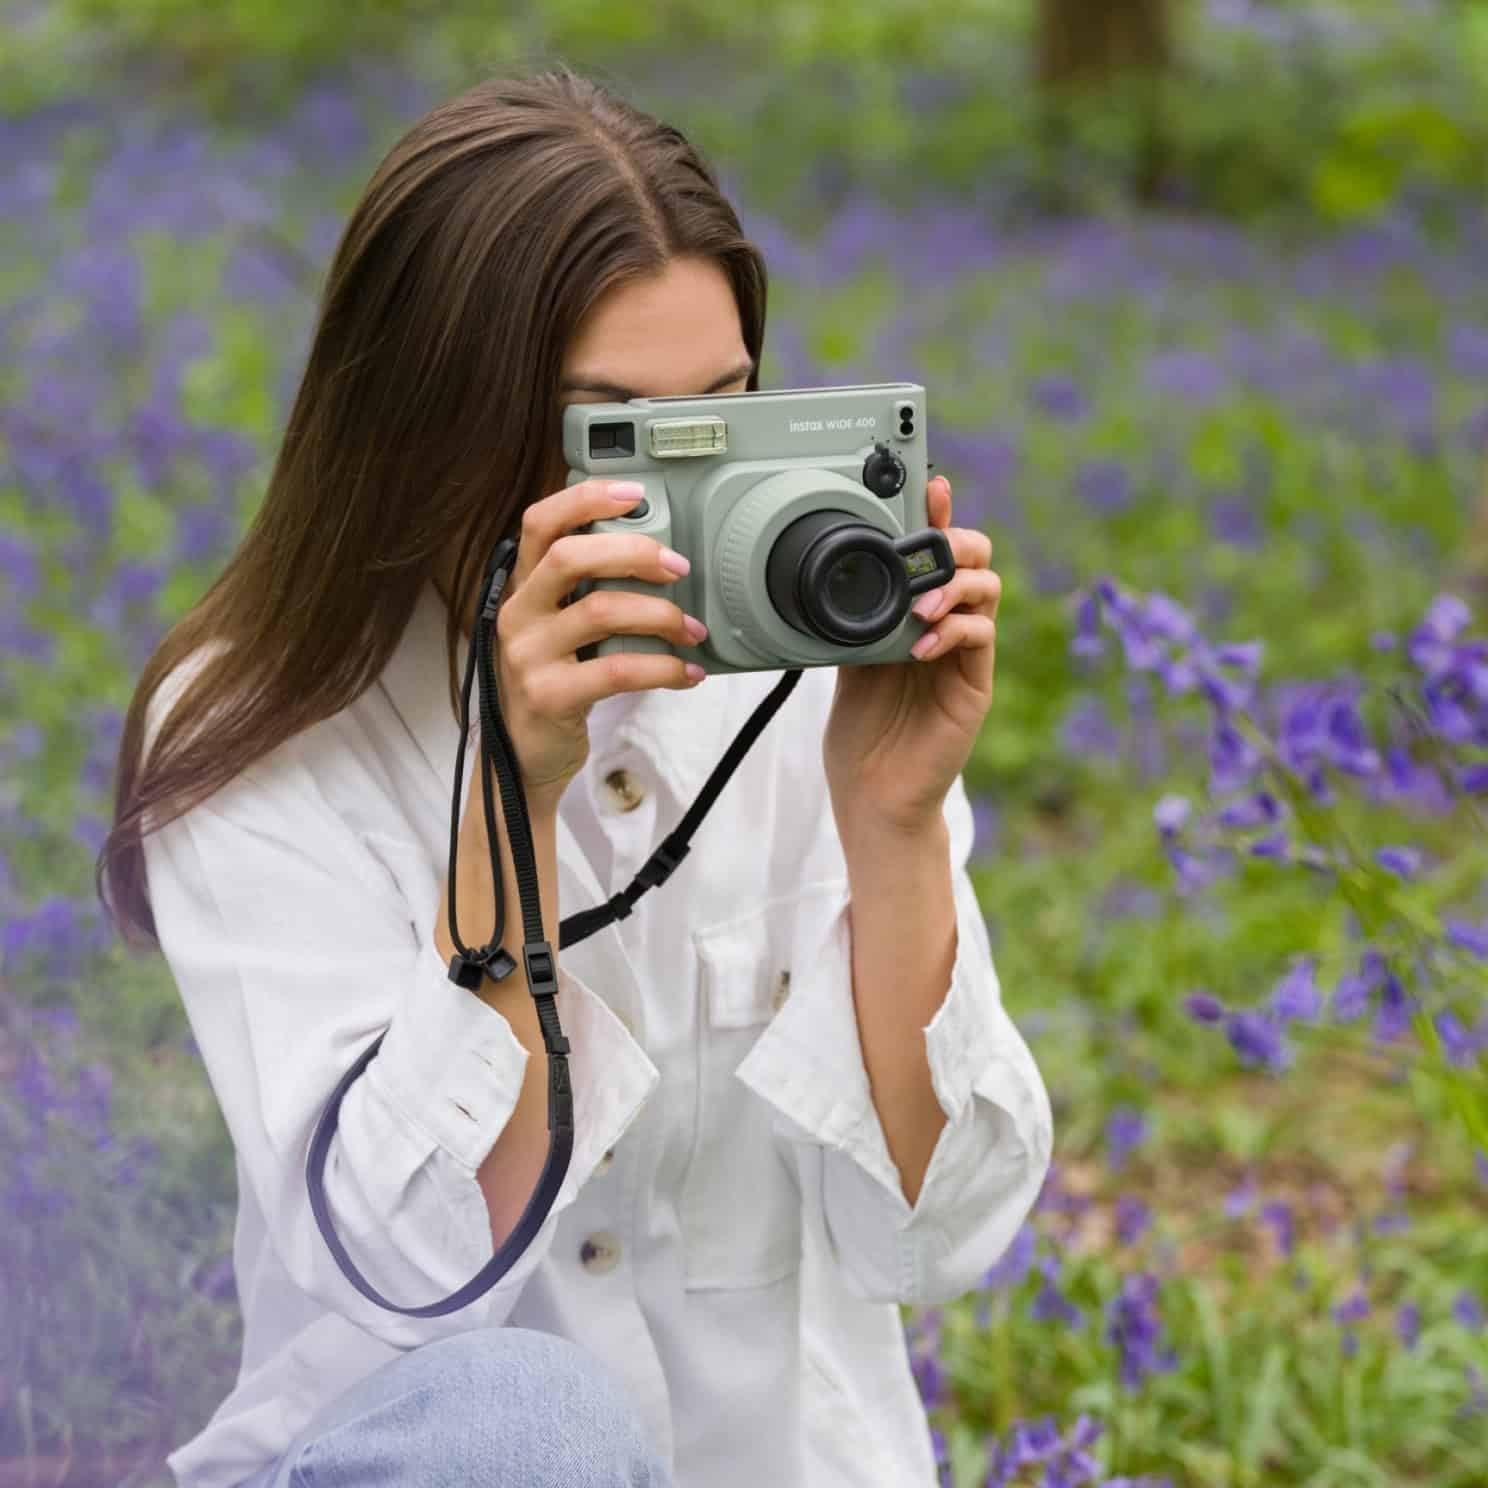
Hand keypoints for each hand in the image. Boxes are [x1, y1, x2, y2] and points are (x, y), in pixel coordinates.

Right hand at [492, 478, 708, 810]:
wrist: (526, 756)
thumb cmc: (557, 683)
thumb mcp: (563, 630)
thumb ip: (591, 593)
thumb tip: (661, 561)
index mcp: (524, 587)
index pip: (540, 522)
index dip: (585, 499)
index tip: (634, 493)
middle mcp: (518, 613)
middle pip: (570, 557)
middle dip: (634, 553)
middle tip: (678, 566)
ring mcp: (528, 655)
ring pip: (600, 611)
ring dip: (660, 614)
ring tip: (692, 629)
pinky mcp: (548, 696)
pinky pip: (617, 670)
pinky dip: (662, 668)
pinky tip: (686, 673)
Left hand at [822, 475, 999, 834]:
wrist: (873, 794)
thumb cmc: (862, 734)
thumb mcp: (847, 662)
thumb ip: (854, 620)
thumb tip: (839, 575)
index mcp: (915, 616)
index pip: (936, 555)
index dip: (937, 519)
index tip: (929, 487)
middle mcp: (946, 628)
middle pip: (975, 560)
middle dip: (957, 540)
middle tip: (931, 544)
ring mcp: (964, 654)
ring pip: (986, 590)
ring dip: (954, 585)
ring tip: (920, 604)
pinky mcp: (975, 684)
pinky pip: (980, 637)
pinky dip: (953, 630)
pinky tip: (922, 645)